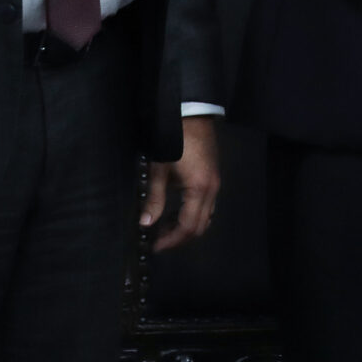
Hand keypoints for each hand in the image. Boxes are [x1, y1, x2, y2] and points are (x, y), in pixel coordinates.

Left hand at [143, 115, 220, 252]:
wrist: (193, 115)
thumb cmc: (174, 141)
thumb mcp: (159, 169)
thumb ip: (155, 198)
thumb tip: (146, 223)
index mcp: (199, 189)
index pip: (188, 226)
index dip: (171, 240)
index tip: (155, 245)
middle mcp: (212, 190)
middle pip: (200, 226)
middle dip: (180, 238)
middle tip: (159, 241)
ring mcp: (215, 184)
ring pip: (206, 217)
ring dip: (187, 227)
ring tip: (165, 227)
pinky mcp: (213, 178)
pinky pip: (207, 206)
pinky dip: (193, 215)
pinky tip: (177, 211)